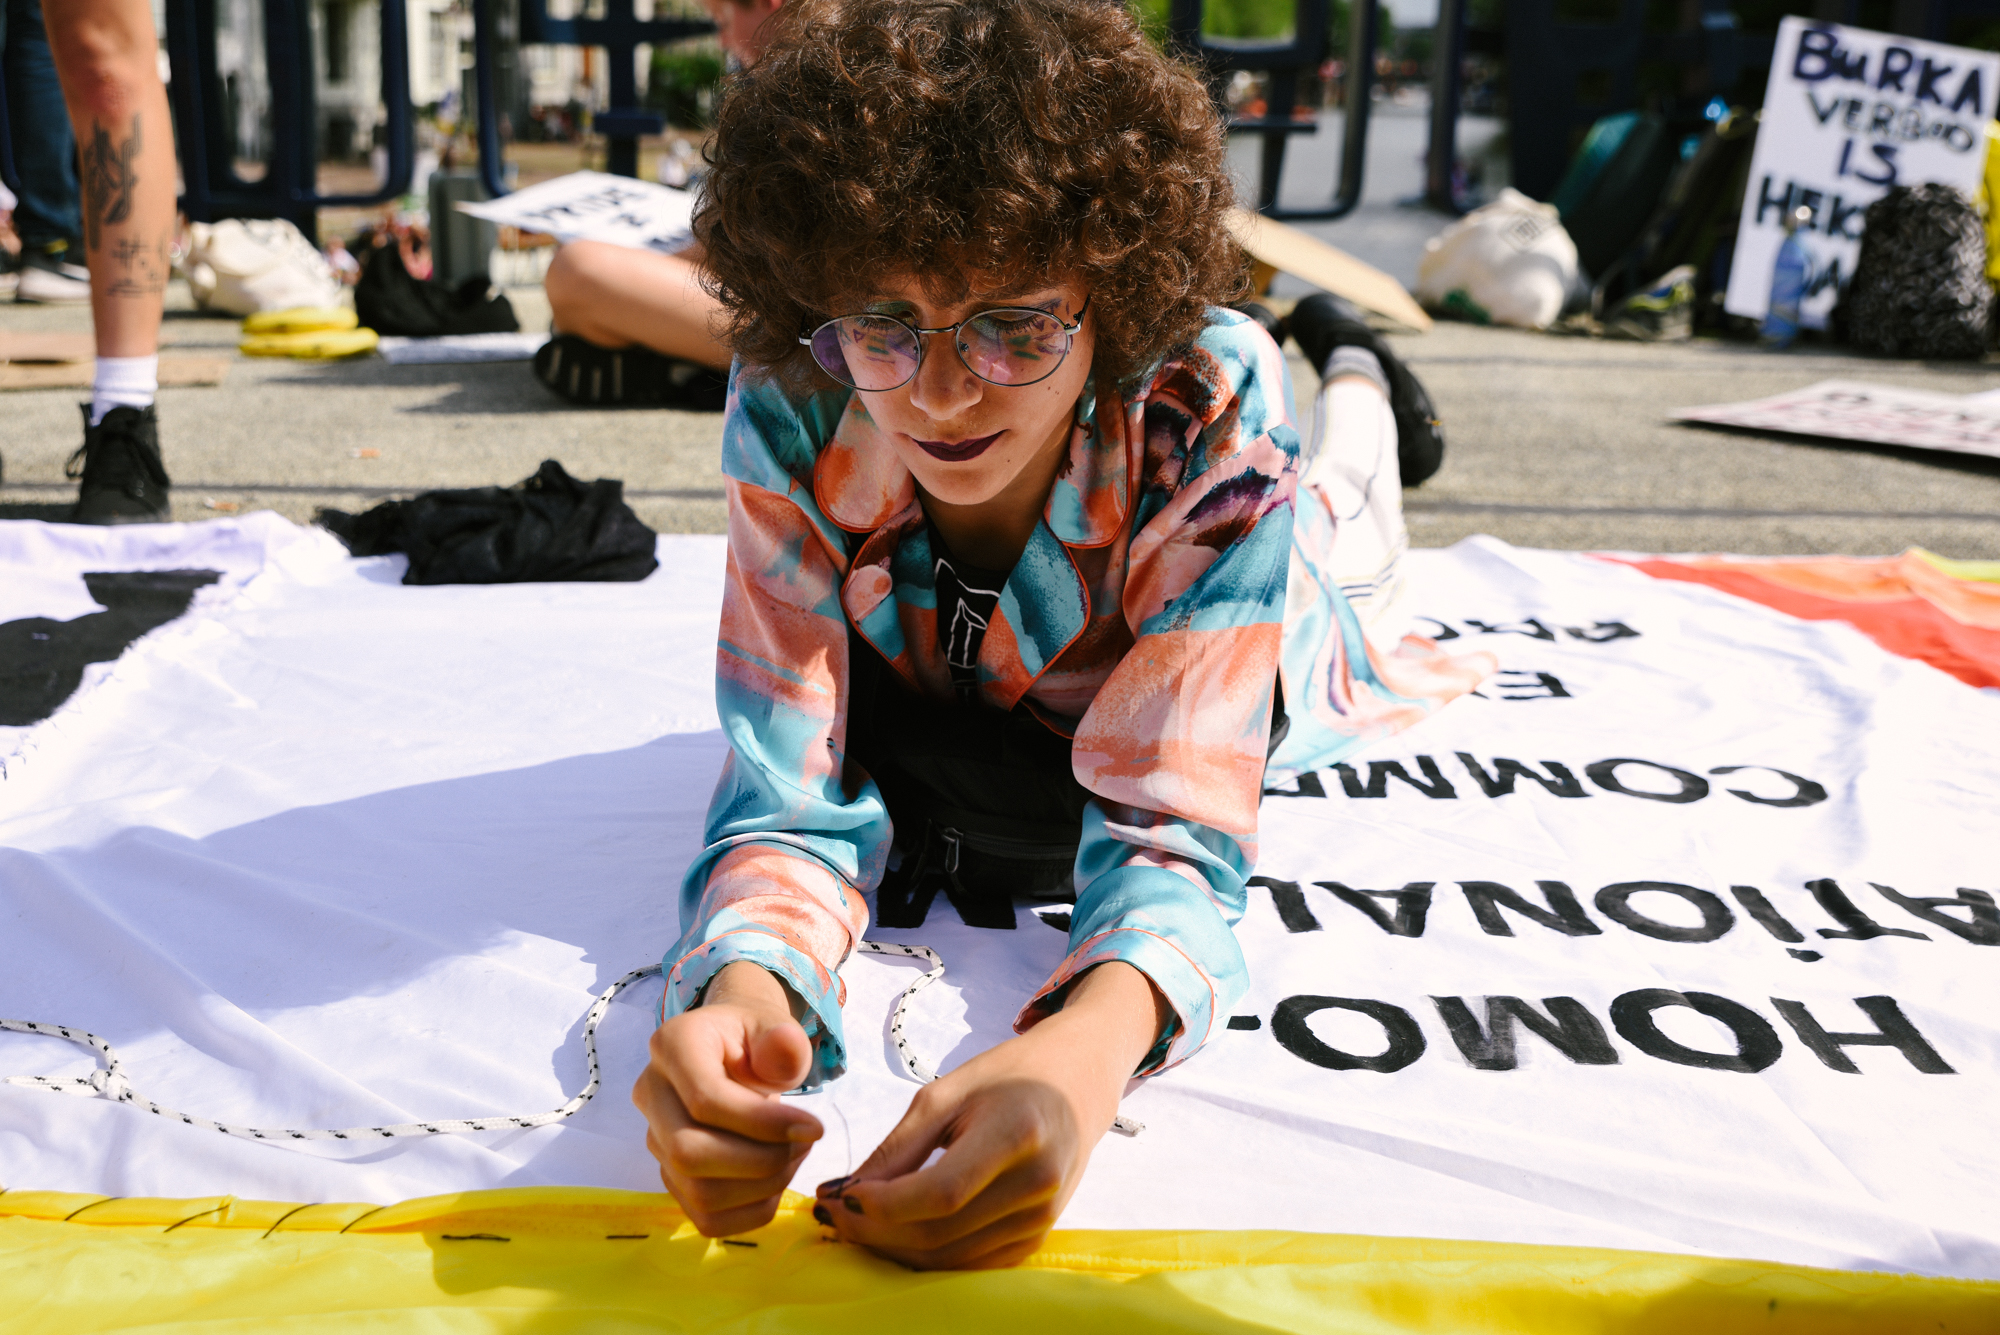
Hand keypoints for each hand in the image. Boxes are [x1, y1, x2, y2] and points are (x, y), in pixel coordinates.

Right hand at [632, 961, 822, 1236]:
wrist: (734, 1052)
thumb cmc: (755, 1039)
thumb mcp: (775, 1026)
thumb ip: (784, 1039)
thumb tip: (785, 1047)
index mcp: (672, 1045)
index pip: (705, 1100)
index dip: (764, 1123)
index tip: (813, 1127)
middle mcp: (651, 1094)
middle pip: (688, 1155)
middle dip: (761, 1161)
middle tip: (804, 1142)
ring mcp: (656, 1140)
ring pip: (699, 1193)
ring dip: (763, 1187)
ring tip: (795, 1154)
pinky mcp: (671, 1176)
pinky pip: (707, 1219)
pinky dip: (753, 1210)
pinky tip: (777, 1178)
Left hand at [811, 961, 1166, 1269]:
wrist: (1076, 1084)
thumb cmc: (1007, 1075)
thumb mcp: (947, 1091)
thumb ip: (900, 1146)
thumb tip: (848, 1192)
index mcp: (1017, 1135)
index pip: (941, 1193)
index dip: (883, 1205)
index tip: (838, 1195)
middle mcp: (1037, 1184)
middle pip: (942, 1231)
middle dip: (876, 1229)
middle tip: (832, 1212)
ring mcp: (1042, 1217)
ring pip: (951, 1256)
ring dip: (894, 1247)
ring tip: (855, 1222)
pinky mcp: (1038, 1236)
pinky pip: (971, 1262)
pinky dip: (926, 1255)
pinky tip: (895, 1233)